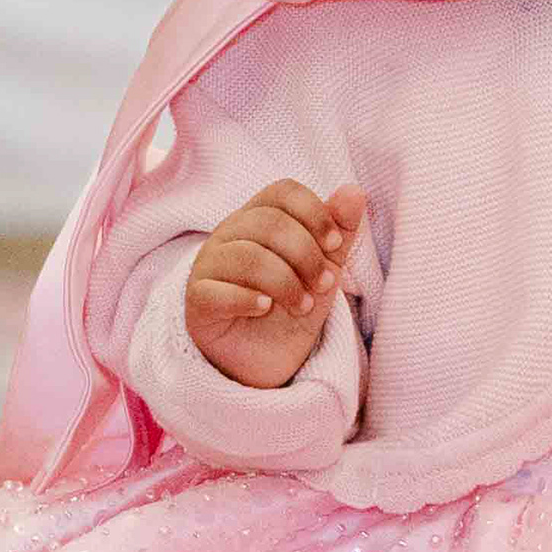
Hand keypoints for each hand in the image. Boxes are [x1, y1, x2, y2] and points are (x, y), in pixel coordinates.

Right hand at [185, 180, 367, 389]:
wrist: (268, 359)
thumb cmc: (292, 305)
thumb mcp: (325, 270)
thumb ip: (340, 231)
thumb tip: (354, 192)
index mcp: (259, 217)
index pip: (284, 192)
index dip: (315, 213)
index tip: (336, 245)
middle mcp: (229, 233)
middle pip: (268, 223)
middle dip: (307, 255)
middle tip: (325, 286)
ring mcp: (208, 265)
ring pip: (247, 256)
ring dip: (286, 283)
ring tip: (303, 306)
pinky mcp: (197, 300)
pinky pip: (216, 291)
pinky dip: (247, 299)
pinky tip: (265, 309)